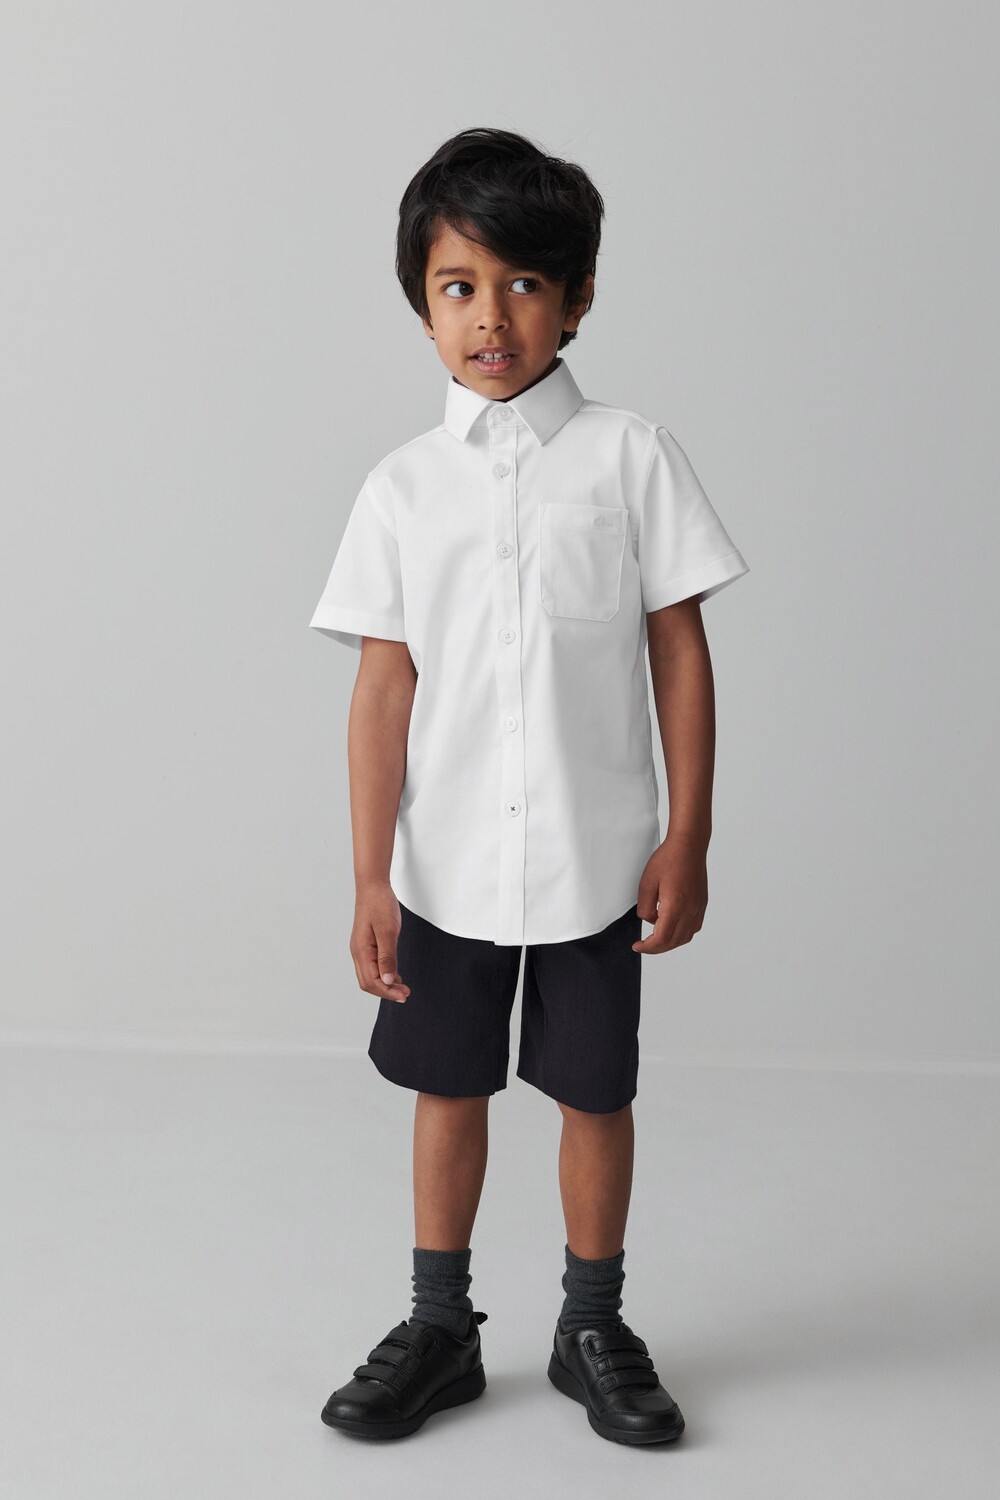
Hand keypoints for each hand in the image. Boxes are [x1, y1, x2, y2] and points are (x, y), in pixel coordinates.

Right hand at [351, 882, 410, 1002]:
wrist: (373, 886)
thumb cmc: (380, 904)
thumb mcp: (387, 931)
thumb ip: (387, 957)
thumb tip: (388, 981)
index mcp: (361, 950)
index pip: (371, 981)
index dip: (387, 991)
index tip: (403, 995)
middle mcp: (358, 952)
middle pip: (368, 982)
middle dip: (386, 991)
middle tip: (405, 994)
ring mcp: (361, 949)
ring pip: (370, 976)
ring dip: (385, 984)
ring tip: (403, 988)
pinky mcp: (366, 945)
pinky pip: (373, 966)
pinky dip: (384, 974)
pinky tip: (395, 976)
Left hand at [632, 833, 708, 953]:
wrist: (689, 845)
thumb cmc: (668, 860)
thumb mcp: (646, 883)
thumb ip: (645, 907)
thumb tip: (650, 920)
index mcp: (675, 907)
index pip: (661, 939)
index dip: (648, 947)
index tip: (637, 946)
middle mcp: (690, 911)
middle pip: (673, 942)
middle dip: (657, 948)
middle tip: (644, 945)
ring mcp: (698, 908)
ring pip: (685, 937)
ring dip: (670, 942)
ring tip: (656, 938)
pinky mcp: (702, 904)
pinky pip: (693, 927)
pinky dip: (681, 933)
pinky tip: (671, 926)